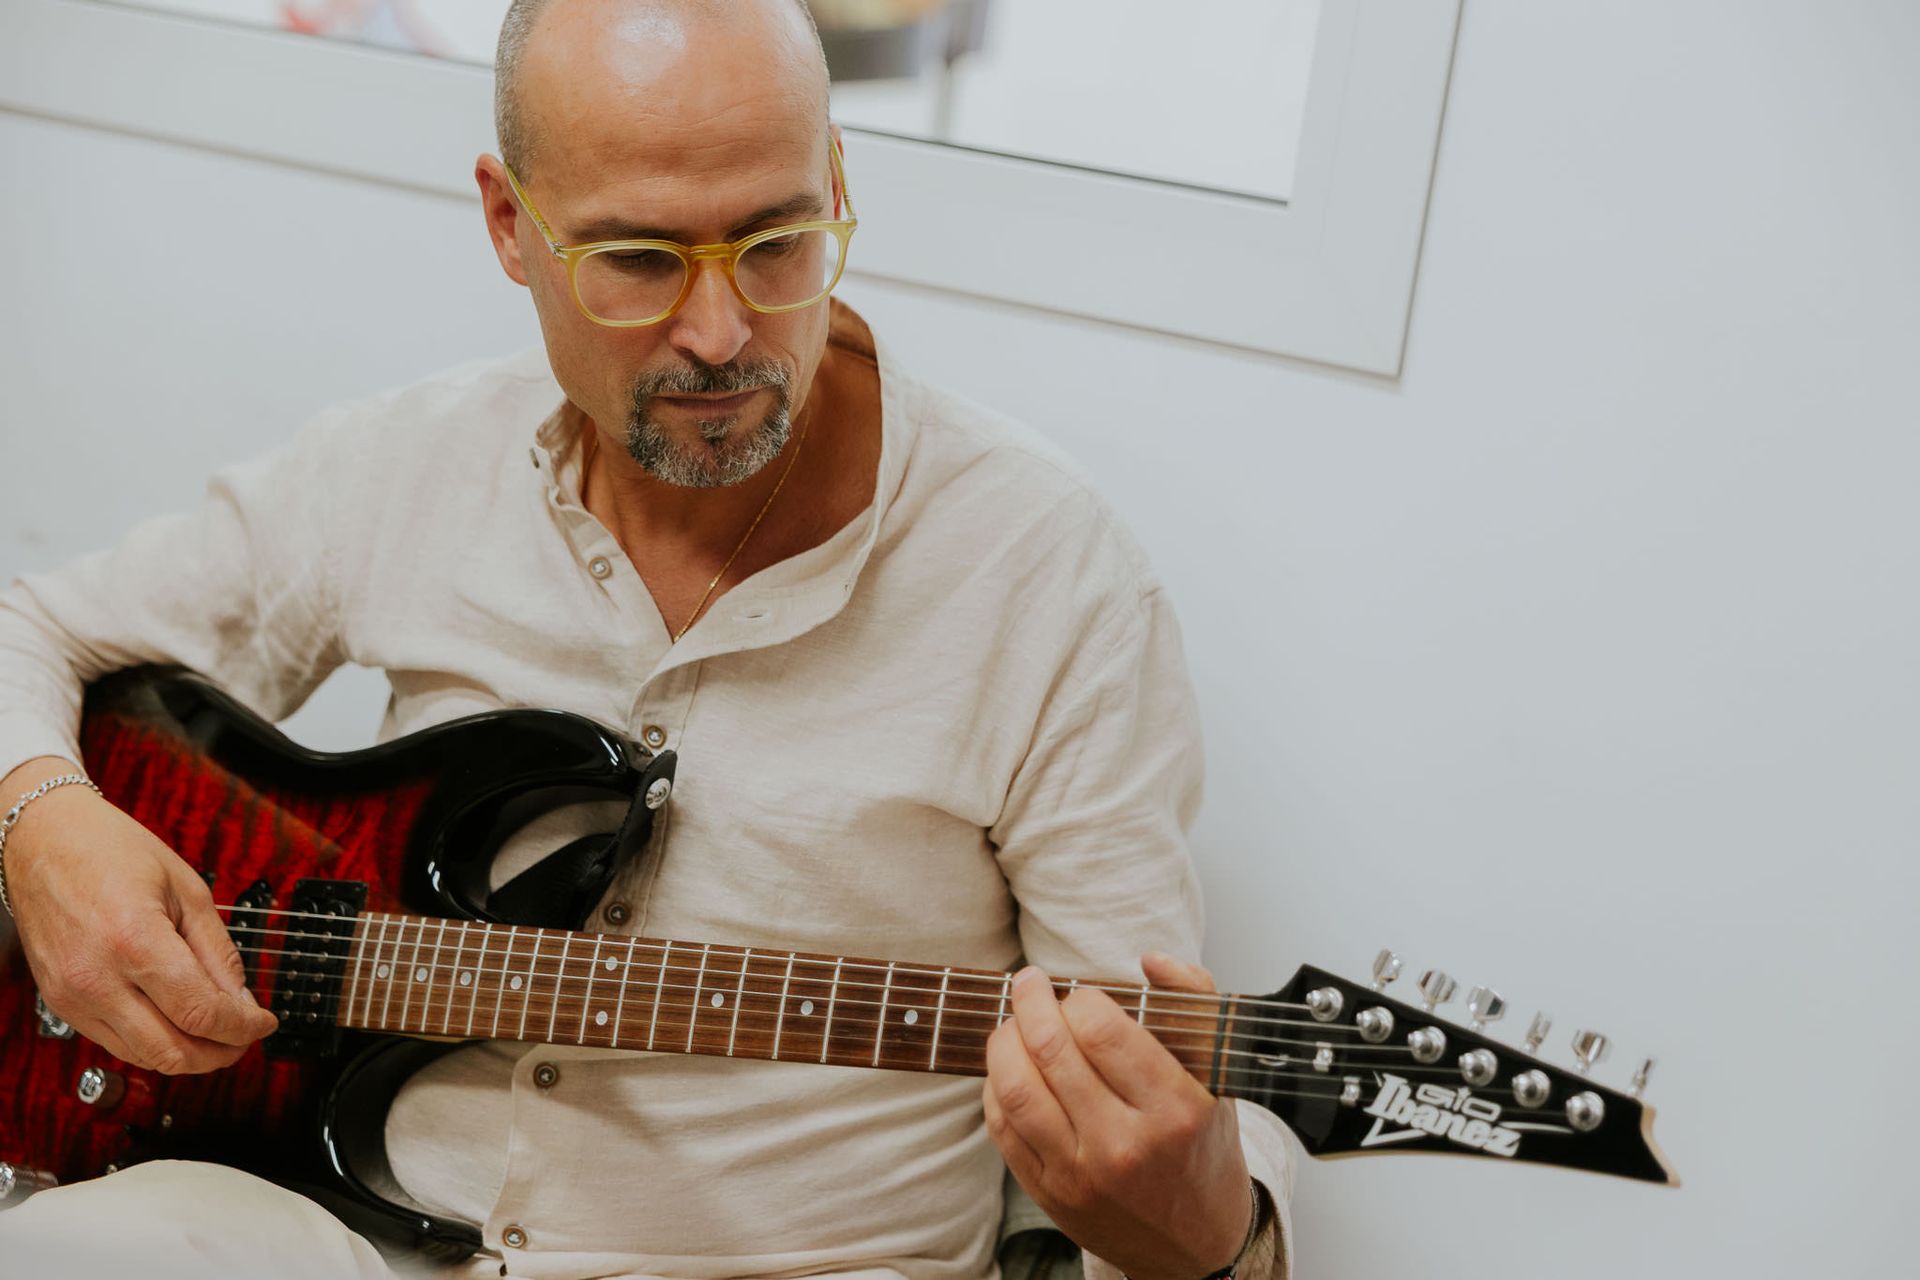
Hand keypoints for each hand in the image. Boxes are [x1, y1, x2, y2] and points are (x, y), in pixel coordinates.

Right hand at [3, 757, 276, 1073]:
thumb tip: (242, 1000)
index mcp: (133, 941)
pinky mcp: (61, 1004)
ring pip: (144, 1057)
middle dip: (221, 1053)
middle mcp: (96, 979)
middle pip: (172, 1051)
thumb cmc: (110, 851)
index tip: (263, 1023)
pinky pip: (116, 1044)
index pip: (200, 1013)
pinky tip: (178, 1025)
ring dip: (190, 1056)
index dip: (242, 1028)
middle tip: (246, 1037)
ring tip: (219, 1035)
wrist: (42, 842)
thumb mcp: (186, 890)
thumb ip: (217, 951)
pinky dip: (155, 1043)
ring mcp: (72, 997)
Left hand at [984, 952, 1252, 1279]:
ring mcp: (1081, 1175)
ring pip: (1015, 1089)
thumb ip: (1195, 1001)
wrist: (1196, 1247)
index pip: (1101, 1030)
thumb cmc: (1203, 1149)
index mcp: (1174, 1110)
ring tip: (1013, 1022)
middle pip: (1050, 1051)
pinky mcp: (1050, 1195)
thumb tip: (1151, 959)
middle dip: (1030, 1002)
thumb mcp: (1219, 1075)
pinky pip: (1002, 1128)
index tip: (1081, 993)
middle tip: (1029, 983)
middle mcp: (1125, 1145)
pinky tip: (1009, 1070)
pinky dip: (995, 1087)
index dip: (1079, 997)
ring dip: (1004, 1040)